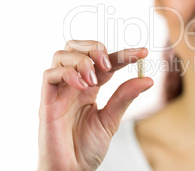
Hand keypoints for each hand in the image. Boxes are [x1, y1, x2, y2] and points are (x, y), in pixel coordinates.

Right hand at [38, 40, 152, 170]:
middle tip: (109, 64)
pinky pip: (49, 75)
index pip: (106, 62)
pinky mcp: (46, 102)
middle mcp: (74, 85)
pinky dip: (67, 73)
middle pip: (78, 48)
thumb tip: (148, 79)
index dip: (124, 54)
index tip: (143, 53)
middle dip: (96, 48)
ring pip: (62, 55)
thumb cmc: (86, 148)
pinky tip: (82, 85)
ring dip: (82, 60)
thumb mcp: (111, 120)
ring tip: (95, 78)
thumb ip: (125, 97)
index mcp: (91, 87)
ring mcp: (59, 91)